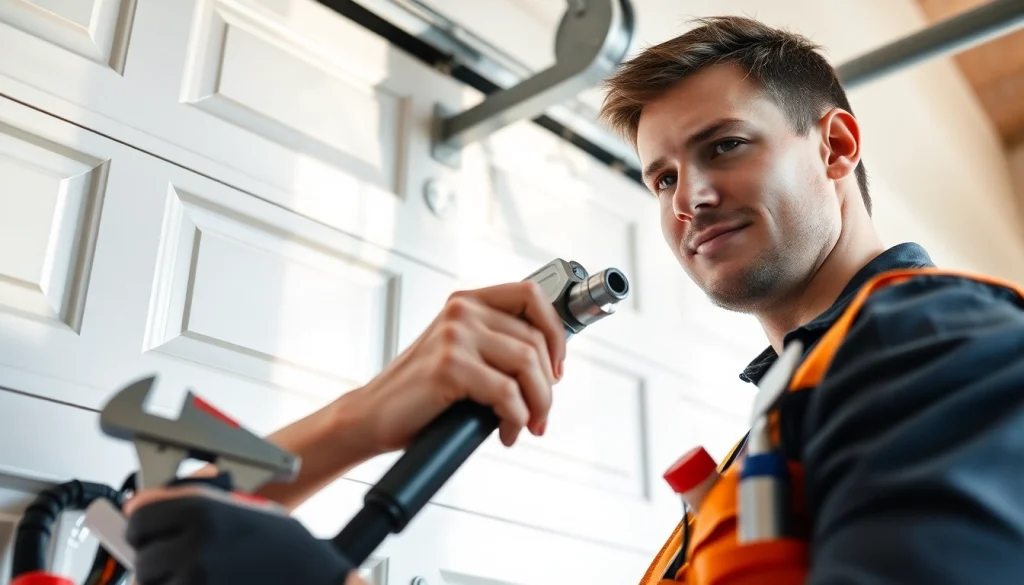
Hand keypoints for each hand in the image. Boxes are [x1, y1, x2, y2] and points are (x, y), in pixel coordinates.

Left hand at [124, 483, 364, 584]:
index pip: (140, 516)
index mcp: (202, 508)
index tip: (147, 533)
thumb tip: (142, 509)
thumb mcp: (240, 508)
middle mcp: (194, 542)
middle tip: (180, 560)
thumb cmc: (285, 546)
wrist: (316, 577)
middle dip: (156, 560)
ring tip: (199, 575)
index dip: (143, 526)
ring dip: (167, 582)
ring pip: (150, 584)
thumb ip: (191, 506)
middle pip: (142, 556)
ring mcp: (195, 577)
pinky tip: (205, 583)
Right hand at [347, 280, 567, 452]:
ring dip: (537, 405)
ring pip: (528, 366)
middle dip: (547, 386)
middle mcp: (462, 311)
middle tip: (541, 414)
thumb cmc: (420, 393)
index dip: (555, 332)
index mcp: (467, 302)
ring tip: (525, 425)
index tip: (557, 368)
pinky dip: (516, 419)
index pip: (531, 295)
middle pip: (535, 340)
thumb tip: (551, 364)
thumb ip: (496, 345)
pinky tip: (506, 432)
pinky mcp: (450, 366)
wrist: (373, 416)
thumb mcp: (461, 354)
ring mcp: (455, 336)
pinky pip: (507, 394)